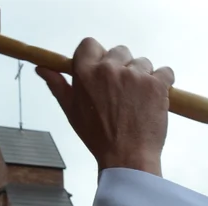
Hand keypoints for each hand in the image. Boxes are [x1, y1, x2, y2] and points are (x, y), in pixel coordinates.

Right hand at [38, 38, 173, 175]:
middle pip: (120, 51)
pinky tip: (155, 99)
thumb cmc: (98, 137)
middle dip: (123, 68)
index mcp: (85, 72)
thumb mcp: (71, 111)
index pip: (90, 44)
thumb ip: (58, 85)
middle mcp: (109, 69)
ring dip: (143, 77)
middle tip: (123, 93)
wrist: (128, 158)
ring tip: (138, 102)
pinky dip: (164, 83)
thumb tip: (42, 69)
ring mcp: (135, 75)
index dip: (99, 57)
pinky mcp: (157, 84)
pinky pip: (165, 72)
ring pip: (143, 63)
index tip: (104, 73)